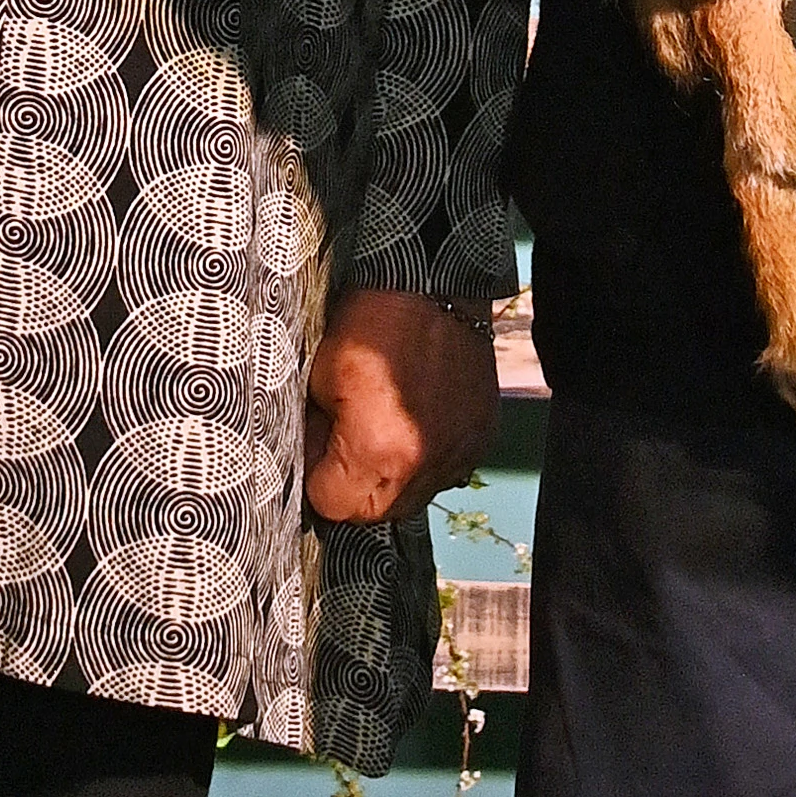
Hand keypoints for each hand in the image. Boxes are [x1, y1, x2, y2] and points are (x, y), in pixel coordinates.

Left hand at [305, 287, 500, 522]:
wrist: (435, 283)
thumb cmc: (372, 321)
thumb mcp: (321, 377)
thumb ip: (316, 432)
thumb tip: (315, 459)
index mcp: (378, 449)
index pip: (333, 506)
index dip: (315, 481)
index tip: (314, 452)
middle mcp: (424, 464)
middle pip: (376, 513)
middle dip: (352, 489)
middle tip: (341, 444)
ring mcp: (459, 454)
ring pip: (413, 497)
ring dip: (390, 478)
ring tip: (379, 432)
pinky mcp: (480, 437)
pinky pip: (445, 472)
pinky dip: (424, 459)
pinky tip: (413, 422)